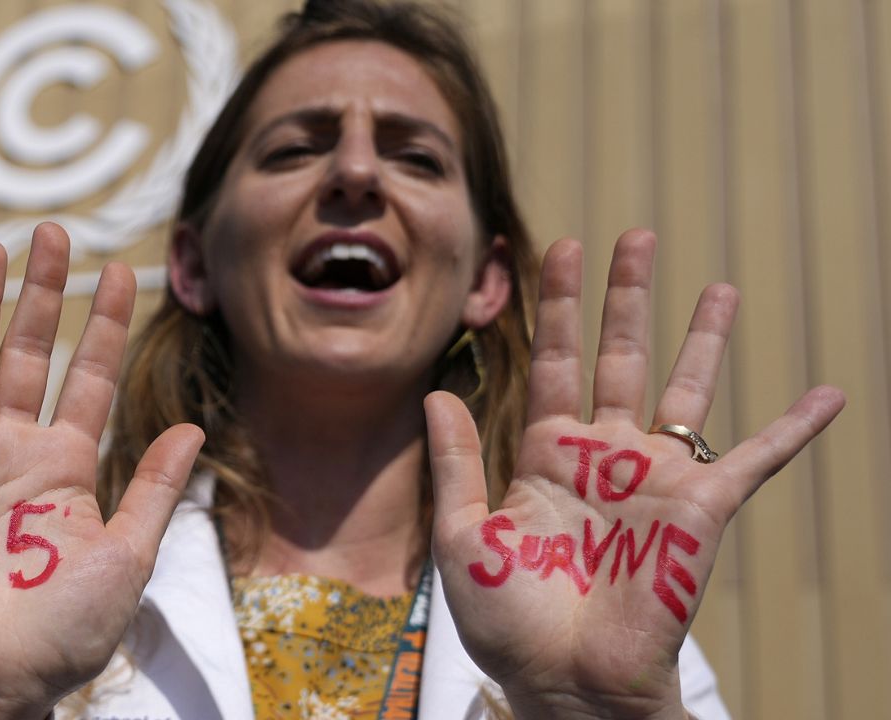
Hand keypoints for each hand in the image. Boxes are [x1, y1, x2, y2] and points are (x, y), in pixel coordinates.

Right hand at [0, 223, 203, 718]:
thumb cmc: (67, 629)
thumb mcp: (129, 553)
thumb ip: (155, 486)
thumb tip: (194, 426)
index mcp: (67, 466)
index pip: (89, 377)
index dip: (104, 325)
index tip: (121, 270)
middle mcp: (15, 450)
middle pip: (29, 353)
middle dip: (42, 294)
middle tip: (54, 231)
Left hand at [426, 230, 843, 718]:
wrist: (564, 681)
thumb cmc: (509, 621)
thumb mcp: (464, 535)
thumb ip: (458, 462)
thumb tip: (437, 391)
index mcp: (546, 456)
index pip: (554, 362)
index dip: (556, 306)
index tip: (558, 249)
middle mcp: (603, 456)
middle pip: (618, 356)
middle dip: (625, 297)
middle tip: (635, 237)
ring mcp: (654, 478)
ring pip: (686, 390)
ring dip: (704, 338)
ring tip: (721, 284)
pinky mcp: (700, 508)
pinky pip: (756, 459)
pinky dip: (793, 429)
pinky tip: (828, 396)